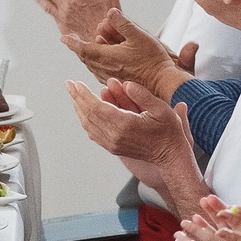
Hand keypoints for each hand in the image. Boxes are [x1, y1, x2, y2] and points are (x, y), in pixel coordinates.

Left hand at [65, 75, 198, 203]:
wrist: (170, 156)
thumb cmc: (168, 132)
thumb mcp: (161, 109)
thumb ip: (141, 95)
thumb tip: (125, 84)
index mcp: (124, 125)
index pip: (96, 107)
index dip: (84, 94)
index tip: (75, 83)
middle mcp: (114, 136)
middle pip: (88, 115)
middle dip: (77, 98)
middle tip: (69, 84)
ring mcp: (112, 144)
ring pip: (88, 125)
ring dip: (80, 109)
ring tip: (75, 95)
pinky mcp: (113, 148)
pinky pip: (93, 133)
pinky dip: (86, 120)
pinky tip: (84, 111)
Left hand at [67, 9, 187, 100]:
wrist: (163, 82)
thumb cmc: (153, 60)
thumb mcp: (139, 36)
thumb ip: (122, 23)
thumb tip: (109, 11)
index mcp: (107, 57)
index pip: (83, 48)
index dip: (72, 42)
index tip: (63, 37)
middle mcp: (105, 69)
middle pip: (85, 57)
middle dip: (79, 46)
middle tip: (73, 38)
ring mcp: (110, 77)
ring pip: (92, 65)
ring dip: (88, 55)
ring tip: (87, 47)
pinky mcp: (117, 82)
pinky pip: (99, 72)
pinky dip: (96, 63)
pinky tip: (101, 60)